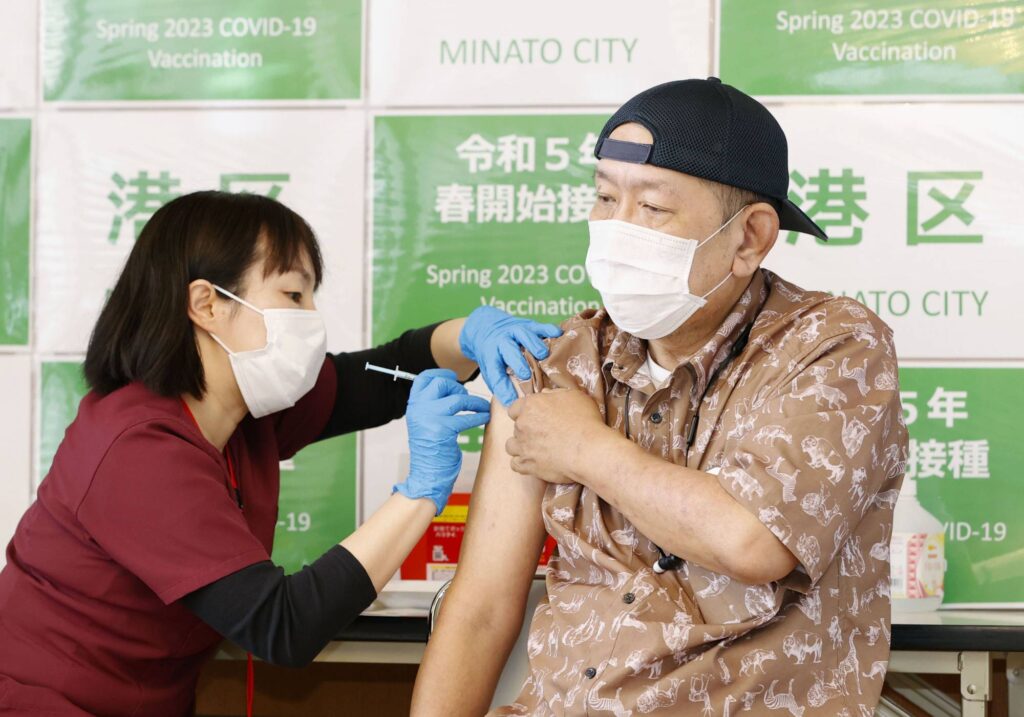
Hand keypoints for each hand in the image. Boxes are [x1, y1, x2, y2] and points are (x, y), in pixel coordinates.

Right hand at [395, 369, 490, 514]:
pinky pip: (466, 417)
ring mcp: (429, 418)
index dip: (441, 374)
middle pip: (442, 383)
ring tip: (483, 408)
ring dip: (475, 402)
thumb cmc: (431, 450)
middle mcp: (418, 409)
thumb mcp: (424, 422)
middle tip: (469, 399)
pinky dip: (479, 416)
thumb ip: (432, 405)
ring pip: (458, 398)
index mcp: (413, 405)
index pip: (424, 378)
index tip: (453, 378)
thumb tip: (453, 388)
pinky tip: (484, 417)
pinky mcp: (442, 430)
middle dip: (460, 388)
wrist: (427, 475)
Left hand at [458, 307, 561, 407]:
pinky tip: (558, 334)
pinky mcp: (528, 324)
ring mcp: (515, 331)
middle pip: (509, 350)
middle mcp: (502, 341)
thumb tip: (512, 405)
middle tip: (526, 374)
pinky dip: (549, 329)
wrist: (488, 327)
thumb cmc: (493, 354)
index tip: (512, 401)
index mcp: (491, 355)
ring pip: (524, 334)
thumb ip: (501, 385)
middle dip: (517, 362)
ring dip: (534, 344)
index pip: (495, 372)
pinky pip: (539, 326)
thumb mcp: (491, 370)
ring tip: (543, 355)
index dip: (503, 387)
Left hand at [506, 388, 607, 483]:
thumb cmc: (585, 421)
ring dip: (521, 446)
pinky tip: (533, 462)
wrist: (589, 450)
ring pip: (511, 446)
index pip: (515, 408)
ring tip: (536, 449)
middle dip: (527, 429)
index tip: (535, 416)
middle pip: (516, 427)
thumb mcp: (574, 397)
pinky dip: (523, 464)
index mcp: (531, 405)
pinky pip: (515, 465)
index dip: (524, 412)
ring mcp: (523, 446)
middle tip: (544, 434)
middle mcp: (522, 425)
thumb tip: (544, 393)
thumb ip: (555, 393)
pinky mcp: (527, 465)